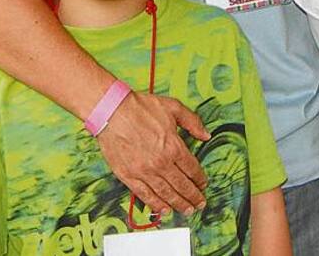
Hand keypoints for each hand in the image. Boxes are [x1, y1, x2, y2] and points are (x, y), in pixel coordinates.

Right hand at [96, 91, 209, 215]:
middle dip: (193, 196)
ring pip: (166, 194)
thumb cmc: (141, 108)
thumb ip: (192, 122)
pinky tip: (163, 210)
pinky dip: (155, 205)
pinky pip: (145, 195)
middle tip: (200, 203)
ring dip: (178, 204)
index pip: (192, 168)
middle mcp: (161, 162)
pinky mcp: (128, 176)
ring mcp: (144, 171)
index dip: (200, 179)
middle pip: (182, 185)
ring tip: (187, 210)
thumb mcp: (173, 107)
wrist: (112, 112)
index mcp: (174, 146)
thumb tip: (206, 135)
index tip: (203, 184)